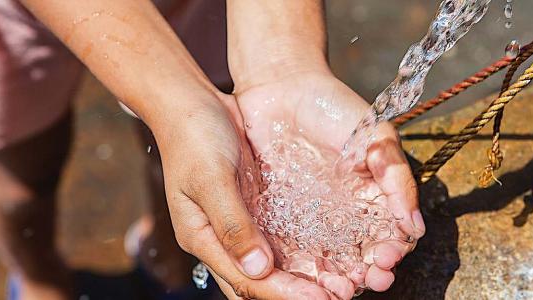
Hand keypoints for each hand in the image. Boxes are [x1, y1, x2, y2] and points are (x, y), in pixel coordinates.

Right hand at [154, 95, 334, 298]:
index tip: (322, 299)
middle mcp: (220, 238)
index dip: (284, 294)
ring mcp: (239, 224)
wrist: (191, 102)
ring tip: (341, 283)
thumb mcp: (211, 179)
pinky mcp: (255, 208)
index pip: (245, 280)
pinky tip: (329, 254)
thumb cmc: (193, 136)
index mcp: (202, 237)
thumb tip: (258, 268)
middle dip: (296, 294)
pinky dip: (301, 251)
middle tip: (340, 295)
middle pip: (259, 282)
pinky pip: (279, 238)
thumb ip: (232, 224)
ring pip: (271, 265)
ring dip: (302, 277)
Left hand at [234, 71, 425, 298]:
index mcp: (374, 200)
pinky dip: (302, 271)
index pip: (391, 238)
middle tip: (366, 279)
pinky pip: (294, 253)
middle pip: (362, 259)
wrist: (282, 88)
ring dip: (337, 281)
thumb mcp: (376, 137)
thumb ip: (397, 179)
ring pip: (330, 263)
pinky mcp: (281, 221)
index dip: (393, 252)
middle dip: (368, 274)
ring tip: (339, 288)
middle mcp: (346, 217)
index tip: (388, 256)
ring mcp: (314, 221)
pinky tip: (306, 279)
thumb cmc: (335, 108)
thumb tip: (415, 226)